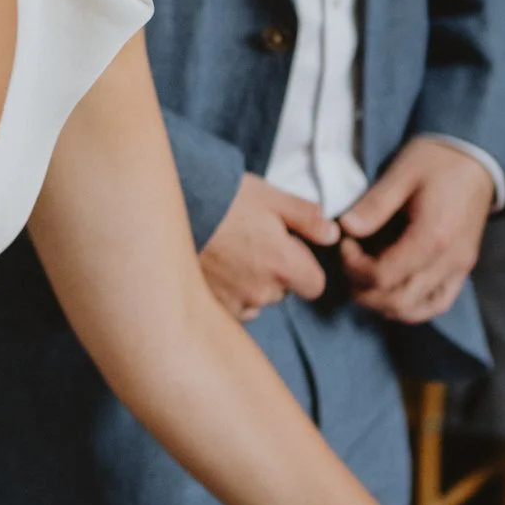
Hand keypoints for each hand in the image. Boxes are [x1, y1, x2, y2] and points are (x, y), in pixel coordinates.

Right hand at [200, 173, 338, 321]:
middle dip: (275, 273)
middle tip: (252, 243)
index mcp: (284, 266)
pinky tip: (216, 266)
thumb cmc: (224, 199)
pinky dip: (228, 292)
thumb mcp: (271, 197)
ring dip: (250, 285)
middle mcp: (262, 292)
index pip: (314, 285)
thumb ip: (308, 218)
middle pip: (283, 292)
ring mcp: (235, 303)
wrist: (171, 210)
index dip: (305, 267)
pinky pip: (232, 307)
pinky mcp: (212, 306)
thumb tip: (333, 234)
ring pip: (256, 301)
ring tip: (230, 254)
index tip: (288, 248)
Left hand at [338, 139, 493, 324]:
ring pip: (418, 310)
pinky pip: (438, 302)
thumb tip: (346, 228)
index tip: (346, 243)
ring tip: (367, 279)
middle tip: (351, 263)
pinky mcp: (463, 268)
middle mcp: (449, 261)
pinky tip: (393, 290)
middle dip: (365, 289)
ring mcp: (460, 268)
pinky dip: (411, 305)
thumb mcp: (401, 173)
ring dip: (385, 303)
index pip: (383, 276)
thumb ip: (373, 205)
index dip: (354, 267)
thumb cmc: (438, 160)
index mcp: (433, 237)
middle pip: (398, 301)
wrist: (478, 157)